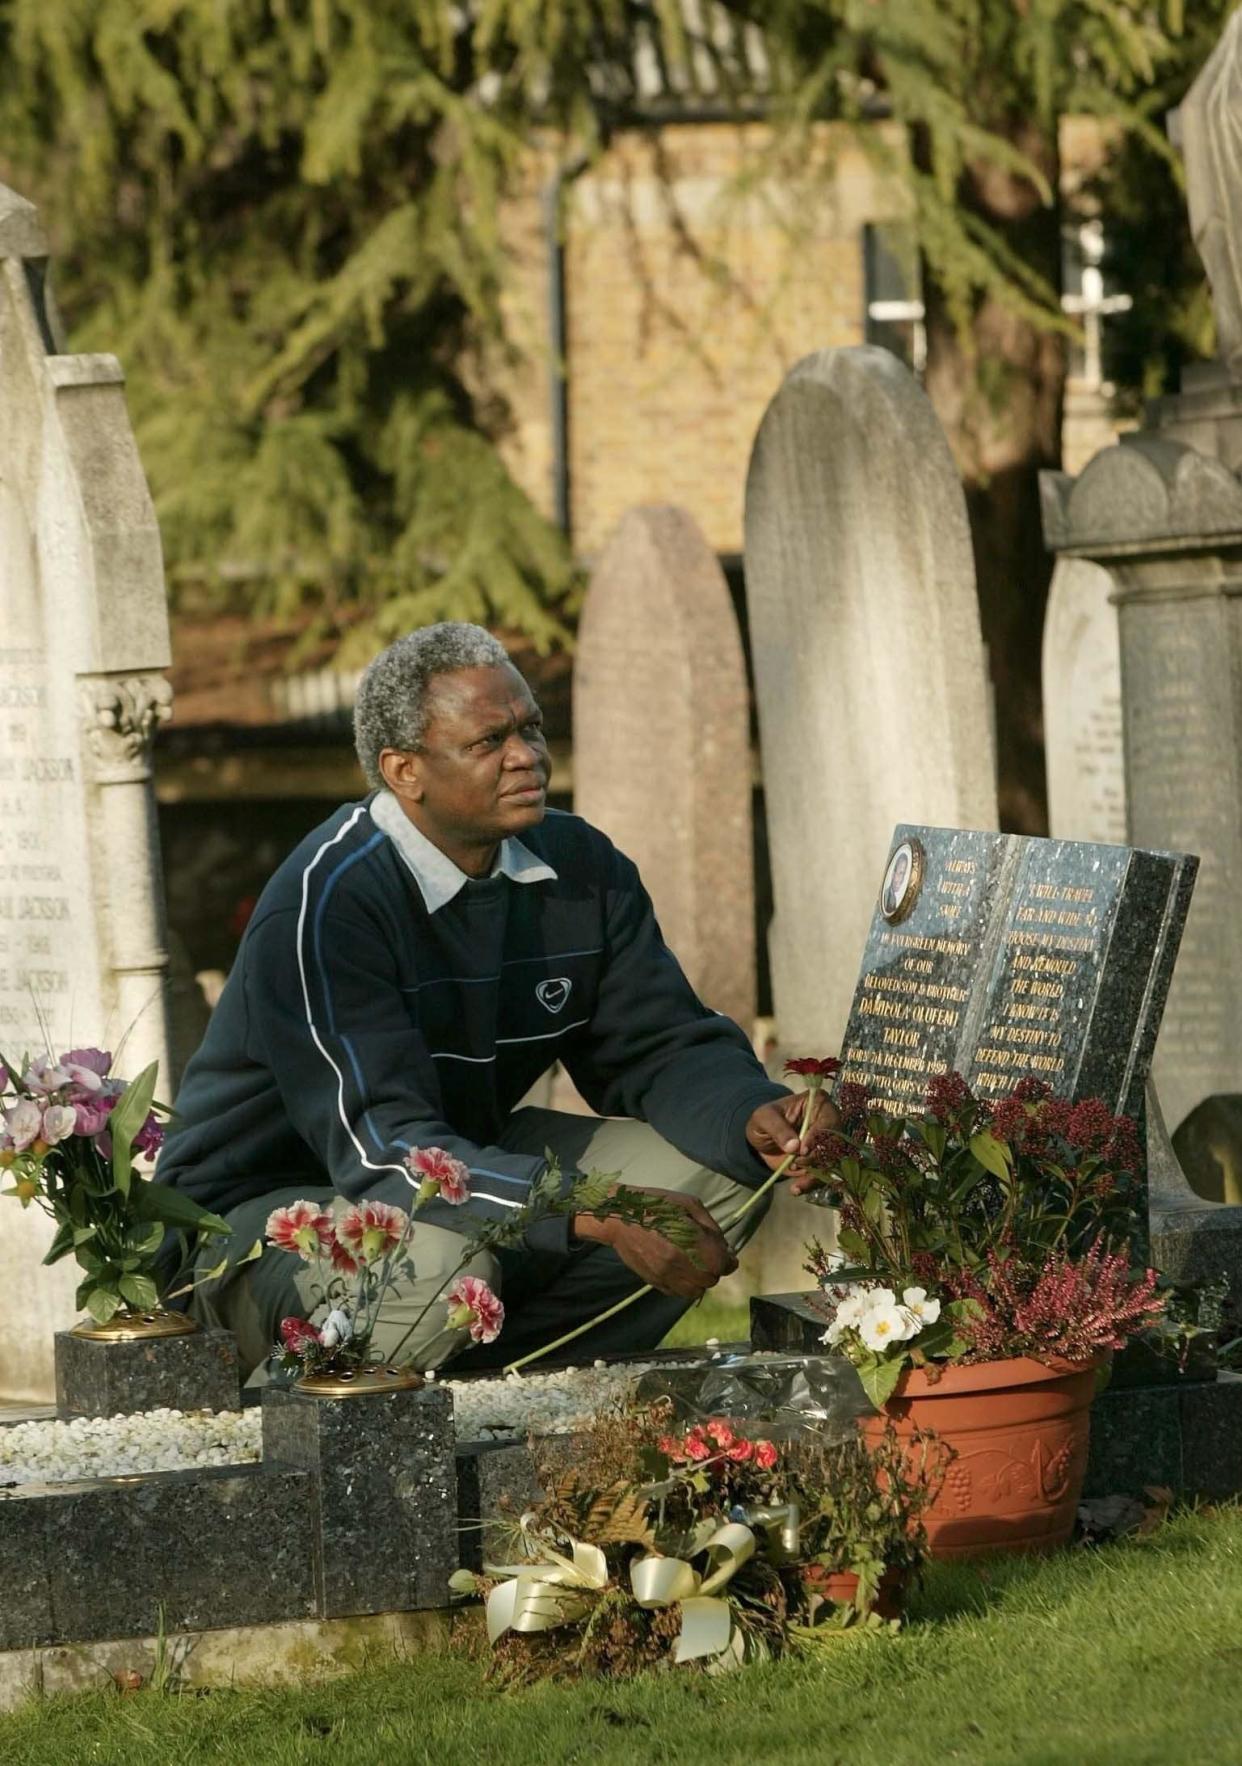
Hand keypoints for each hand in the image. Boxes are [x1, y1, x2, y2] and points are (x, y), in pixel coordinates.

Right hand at [572, 1187, 736, 1297]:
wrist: (619, 1216)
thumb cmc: (655, 1204)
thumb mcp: (689, 1204)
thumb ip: (710, 1227)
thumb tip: (725, 1249)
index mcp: (689, 1239)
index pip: (720, 1264)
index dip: (728, 1261)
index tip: (728, 1257)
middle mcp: (678, 1261)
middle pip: (709, 1280)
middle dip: (713, 1270)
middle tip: (708, 1258)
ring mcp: (664, 1274)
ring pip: (694, 1292)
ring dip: (700, 1282)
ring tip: (695, 1267)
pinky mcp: (652, 1280)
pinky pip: (677, 1293)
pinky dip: (684, 1286)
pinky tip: (681, 1271)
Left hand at [747, 1090, 839, 1189]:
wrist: (763, 1138)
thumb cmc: (765, 1120)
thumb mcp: (764, 1119)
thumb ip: (778, 1129)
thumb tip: (794, 1146)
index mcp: (819, 1104)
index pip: (828, 1121)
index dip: (818, 1136)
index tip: (803, 1149)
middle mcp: (829, 1123)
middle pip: (834, 1144)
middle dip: (816, 1158)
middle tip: (796, 1164)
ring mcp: (828, 1145)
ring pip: (832, 1163)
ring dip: (815, 1176)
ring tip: (796, 1186)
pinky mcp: (823, 1162)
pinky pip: (824, 1175)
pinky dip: (811, 1184)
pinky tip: (796, 1189)